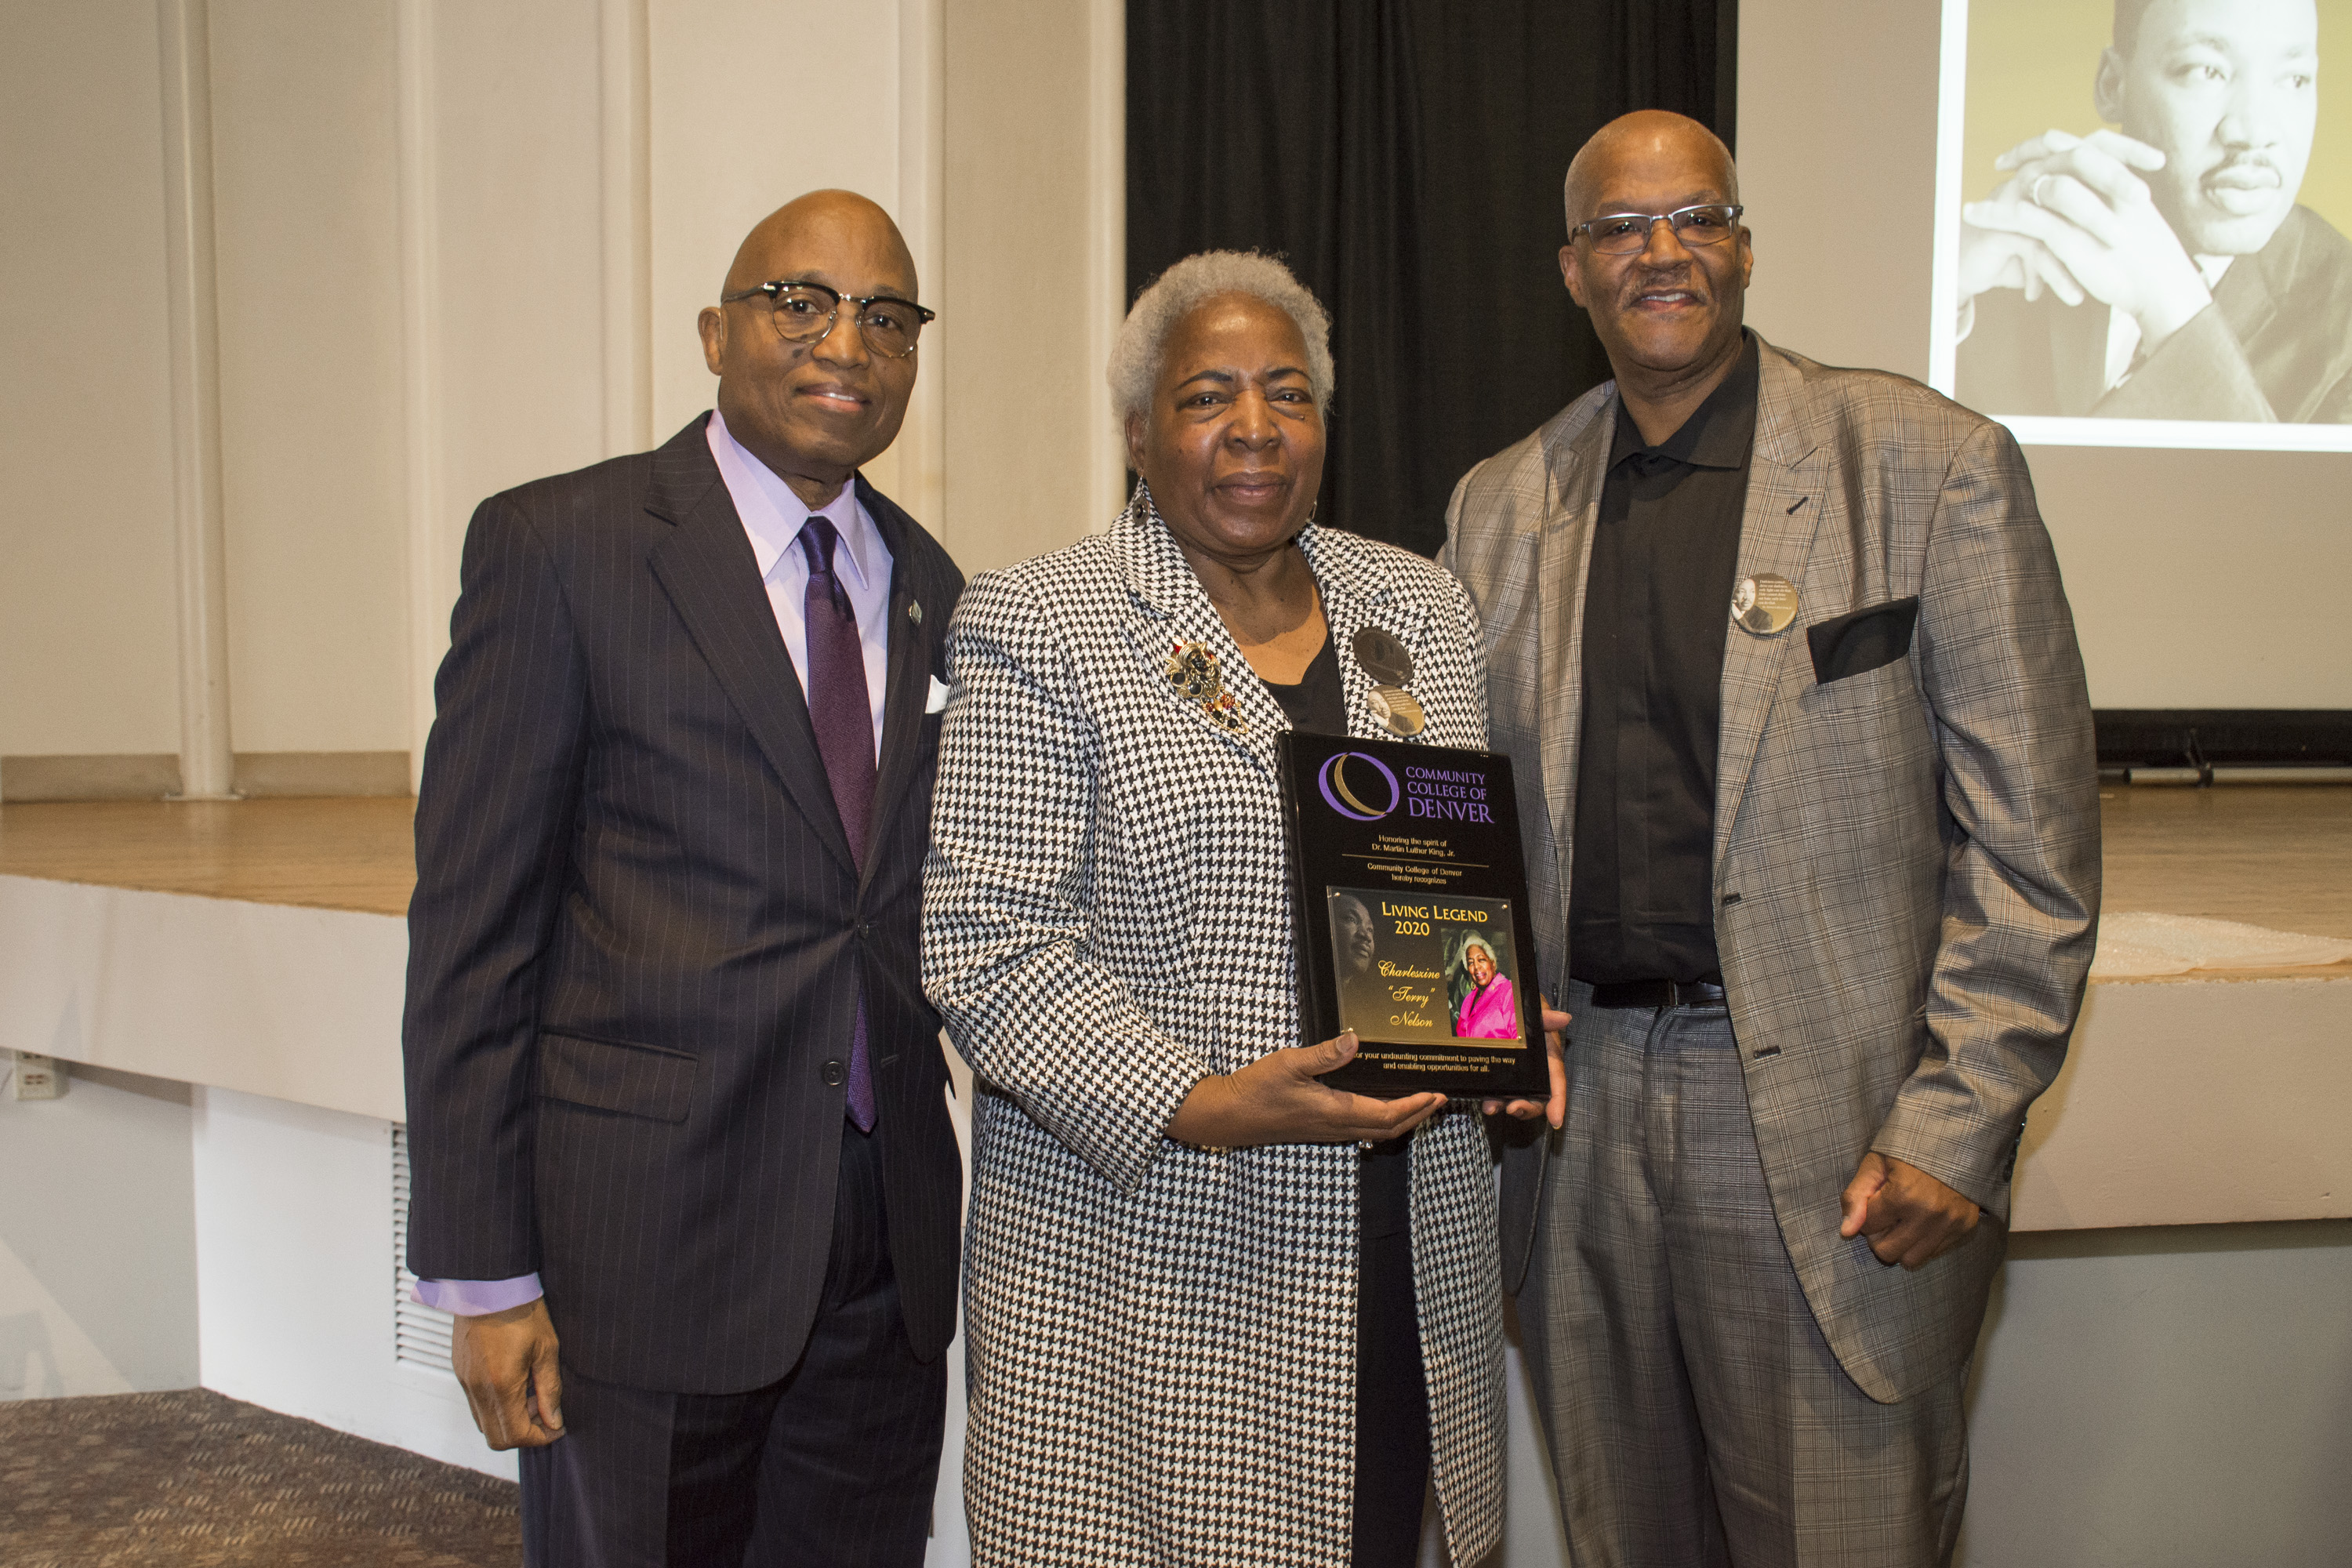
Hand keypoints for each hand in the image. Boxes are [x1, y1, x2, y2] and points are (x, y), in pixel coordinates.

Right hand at [450, 1296, 565, 1449]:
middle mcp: (477, 1389)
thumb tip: (554, 1420)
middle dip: (524, 1434)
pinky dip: (496, 1406)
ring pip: (484, 1423)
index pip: (515, 1436)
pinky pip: (476, 1405)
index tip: (557, 1427)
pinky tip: (515, 1383)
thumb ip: (549, 1389)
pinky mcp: (460, 1372)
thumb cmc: (521, 1310)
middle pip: (496, 1438)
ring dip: (509, 1420)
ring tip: (531, 1394)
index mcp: (500, 1386)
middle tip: (545, 1412)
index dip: (539, 1437)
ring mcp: (464, 1381)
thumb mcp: (546, 1349)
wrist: (489, 1284)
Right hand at [1165, 1031, 1445, 1147]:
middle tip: (1439, 1099)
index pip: (1388, 1114)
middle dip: (1418, 1115)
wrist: (1228, 1117)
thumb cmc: (1256, 1091)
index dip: (1416, 1106)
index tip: (1436, 1094)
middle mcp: (1337, 1126)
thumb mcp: (1289, 1063)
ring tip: (1419, 1103)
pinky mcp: (1319, 1129)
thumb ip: (1324, 1054)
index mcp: (1335, 1111)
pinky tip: (1380, 1106)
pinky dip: (1381, 1121)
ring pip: (1376, 1131)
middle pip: (1389, 1129)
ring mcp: (1328, 1131)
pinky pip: (1360, 1130)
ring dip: (1402, 1120)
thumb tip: (1354, 1039)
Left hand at [1482, 1004, 1569, 1128]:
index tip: (1556, 1120)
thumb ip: (1547, 1017)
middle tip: (1513, 1109)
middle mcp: (1534, 1073)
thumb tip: (1564, 1018)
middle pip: (1537, 1099)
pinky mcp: (1499, 1076)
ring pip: (1516, 1100)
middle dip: (1527, 1108)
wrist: (1504, 1005)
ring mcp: (1516, 1076)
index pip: (1556, 1083)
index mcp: (1548, 1059)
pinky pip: (1498, 1093)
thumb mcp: (1537, 1012)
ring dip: (1505, 1107)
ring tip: (1491, 1107)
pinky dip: (1492, 1099)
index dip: (1558, 1102)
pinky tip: (1483, 1101)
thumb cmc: (1527, 1012)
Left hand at [1839, 1152, 1980, 1269]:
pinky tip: (1922, 1221)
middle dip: (1879, 1235)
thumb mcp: (1875, 1164)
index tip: (1875, 1199)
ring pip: (1910, 1260)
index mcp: (1903, 1194)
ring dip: (1900, 1245)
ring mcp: (1949, 1223)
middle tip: (1886, 1214)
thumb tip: (1846, 1232)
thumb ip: (1856, 1197)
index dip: (1866, 1213)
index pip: (1866, 1227)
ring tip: (1903, 1221)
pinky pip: (1933, 1254)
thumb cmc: (1908, 1149)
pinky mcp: (1965, 1228)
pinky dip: (1922, 1243)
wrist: (1955, 1140)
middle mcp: (1928, 1214)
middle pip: (1886, 1251)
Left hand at [1961, 128, 2211, 350]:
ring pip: (2042, 183)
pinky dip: (1999, 215)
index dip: (2043, 145)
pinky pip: (2029, 219)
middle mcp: (2105, 184)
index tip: (2017, 154)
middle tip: (2000, 162)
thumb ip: (2106, 195)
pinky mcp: (2073, 237)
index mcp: (2118, 174)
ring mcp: (2090, 209)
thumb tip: (2080, 185)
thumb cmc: (2145, 254)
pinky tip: (1978, 215)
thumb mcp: (2130, 214)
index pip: (2077, 144)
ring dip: (2005, 189)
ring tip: (1976, 202)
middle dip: (2025, 154)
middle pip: (2058, 152)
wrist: (2161, 284)